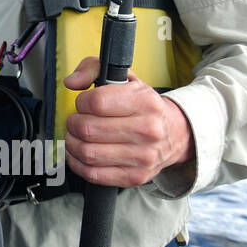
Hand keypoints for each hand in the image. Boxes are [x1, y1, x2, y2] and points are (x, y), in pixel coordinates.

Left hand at [62, 56, 194, 186]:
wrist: (175, 134)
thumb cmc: (143, 106)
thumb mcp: (124, 78)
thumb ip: (92, 69)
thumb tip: (72, 82)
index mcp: (145, 102)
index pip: (96, 102)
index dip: (81, 102)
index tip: (84, 103)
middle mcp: (148, 130)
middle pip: (87, 129)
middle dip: (73, 123)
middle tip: (76, 120)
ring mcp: (143, 157)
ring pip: (87, 152)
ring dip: (72, 143)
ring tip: (76, 136)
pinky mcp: (135, 176)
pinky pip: (93, 174)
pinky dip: (77, 163)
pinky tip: (79, 154)